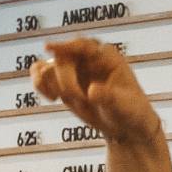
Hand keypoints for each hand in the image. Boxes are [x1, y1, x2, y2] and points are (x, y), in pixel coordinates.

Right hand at [32, 36, 160, 146]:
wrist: (124, 126)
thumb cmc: (130, 112)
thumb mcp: (126, 106)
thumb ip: (110, 97)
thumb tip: (91, 91)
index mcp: (107, 57)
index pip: (83, 45)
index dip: (66, 45)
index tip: (49, 49)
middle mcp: (88, 59)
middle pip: (63, 58)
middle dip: (65, 80)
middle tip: (78, 100)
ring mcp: (73, 69)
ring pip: (48, 65)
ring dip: (48, 82)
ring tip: (56, 98)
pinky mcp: (62, 82)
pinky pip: (42, 76)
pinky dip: (40, 84)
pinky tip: (52, 99)